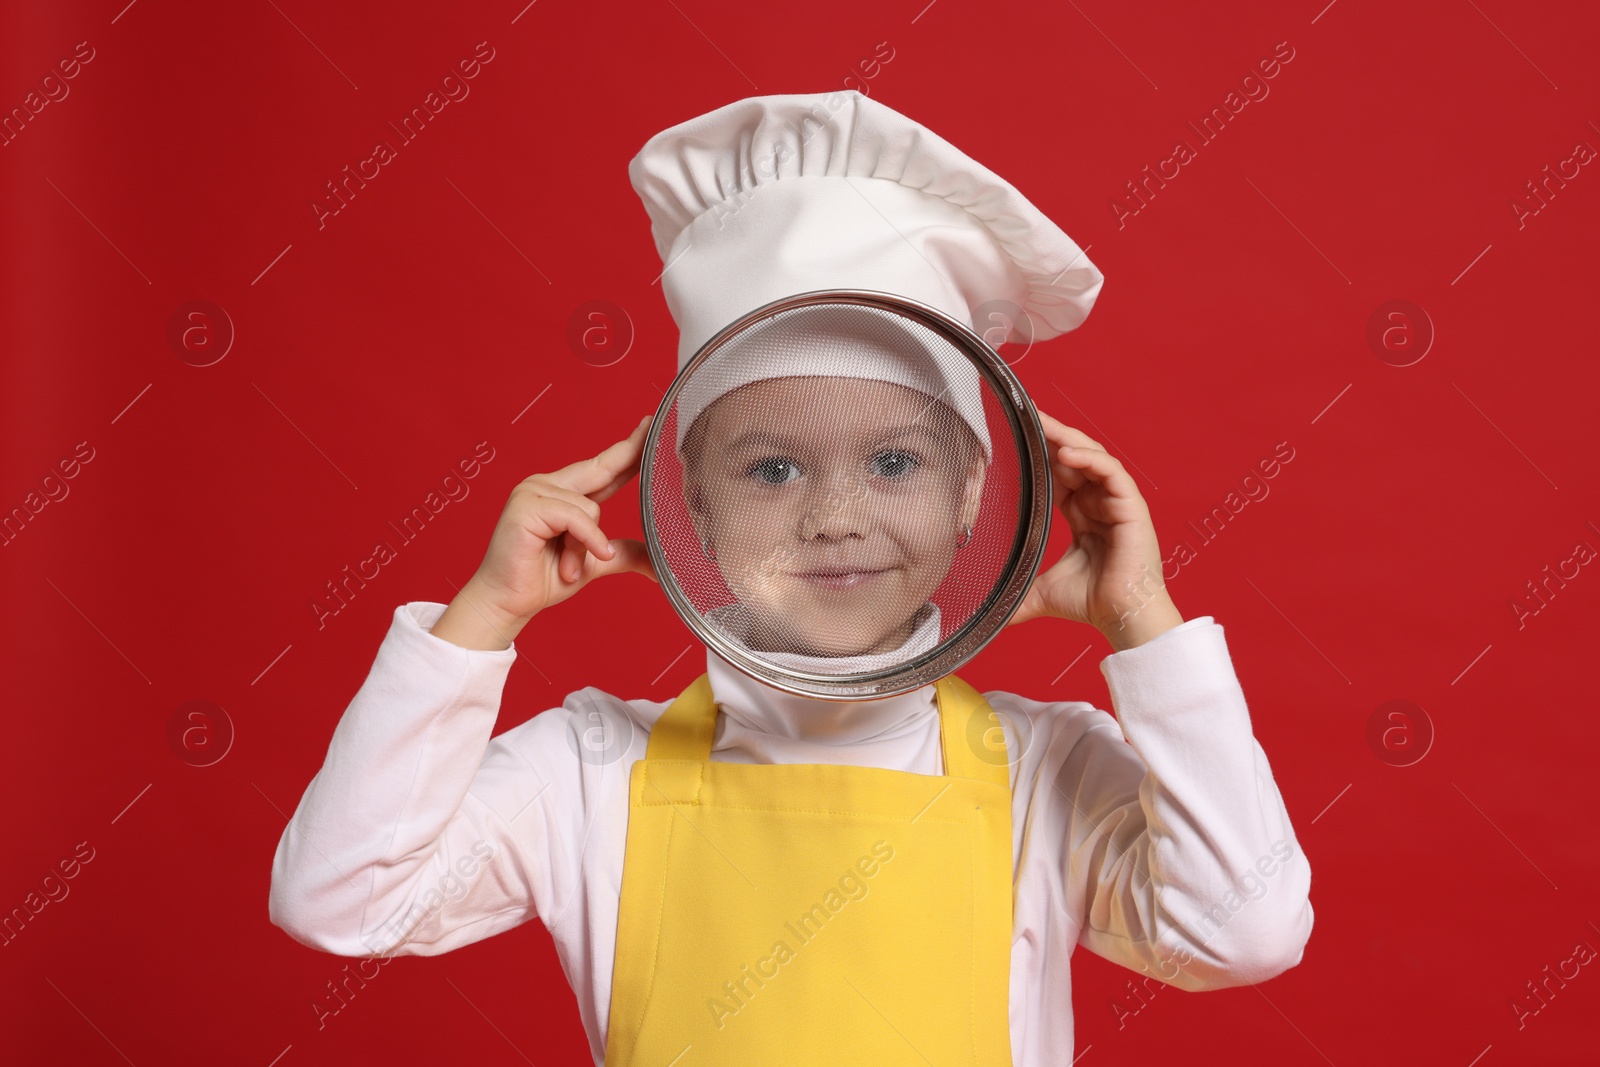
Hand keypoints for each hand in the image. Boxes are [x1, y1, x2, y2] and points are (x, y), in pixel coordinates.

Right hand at [434, 415, 658, 649]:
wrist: (507, 602)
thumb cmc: (544, 579)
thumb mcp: (595, 561)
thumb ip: (622, 552)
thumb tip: (657, 560)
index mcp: (563, 493)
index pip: (604, 467)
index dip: (629, 448)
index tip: (650, 426)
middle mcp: (548, 484)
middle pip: (601, 467)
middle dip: (631, 452)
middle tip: (653, 425)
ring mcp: (534, 491)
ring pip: (591, 508)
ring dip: (586, 546)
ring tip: (566, 566)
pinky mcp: (527, 506)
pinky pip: (576, 518)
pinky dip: (585, 542)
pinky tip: (571, 566)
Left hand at [1007, 410, 1181, 648]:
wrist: (1121, 618)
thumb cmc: (1091, 603)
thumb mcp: (1040, 592)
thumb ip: (1014, 594)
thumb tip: (981, 612)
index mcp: (1083, 514)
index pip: (1060, 472)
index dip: (1040, 453)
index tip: (1017, 435)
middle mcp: (1100, 503)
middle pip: (1076, 456)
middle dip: (1051, 435)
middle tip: (1027, 414)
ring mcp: (1117, 502)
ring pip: (1093, 457)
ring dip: (1068, 438)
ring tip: (1042, 425)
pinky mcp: (1131, 507)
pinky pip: (1111, 472)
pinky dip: (1090, 459)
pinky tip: (1067, 453)